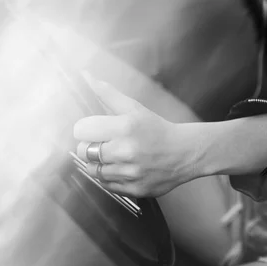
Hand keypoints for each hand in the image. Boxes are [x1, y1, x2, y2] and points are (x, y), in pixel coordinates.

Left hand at [73, 80, 200, 197]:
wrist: (185, 153)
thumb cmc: (158, 129)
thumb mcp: (134, 108)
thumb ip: (108, 93)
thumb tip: (87, 76)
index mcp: (125, 127)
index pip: (80, 130)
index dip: (85, 129)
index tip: (94, 130)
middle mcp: (126, 151)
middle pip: (83, 152)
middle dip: (90, 147)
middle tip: (105, 144)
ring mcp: (130, 172)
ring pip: (92, 171)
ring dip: (99, 164)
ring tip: (114, 157)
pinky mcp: (134, 189)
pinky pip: (106, 185)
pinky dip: (110, 177)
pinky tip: (123, 168)